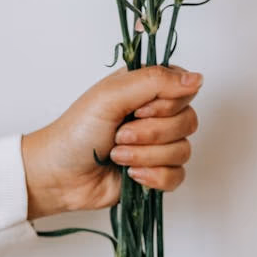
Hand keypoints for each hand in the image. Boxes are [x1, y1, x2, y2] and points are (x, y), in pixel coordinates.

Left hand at [20, 65, 202, 219]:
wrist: (59, 175)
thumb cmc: (76, 131)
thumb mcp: (112, 95)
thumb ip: (155, 81)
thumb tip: (197, 78)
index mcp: (147, 89)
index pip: (185, 89)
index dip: (167, 103)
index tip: (139, 109)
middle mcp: (156, 115)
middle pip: (188, 121)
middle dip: (151, 133)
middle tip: (119, 135)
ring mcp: (158, 145)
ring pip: (183, 150)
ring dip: (146, 156)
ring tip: (117, 156)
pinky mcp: (156, 173)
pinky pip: (177, 176)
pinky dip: (153, 177)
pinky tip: (131, 176)